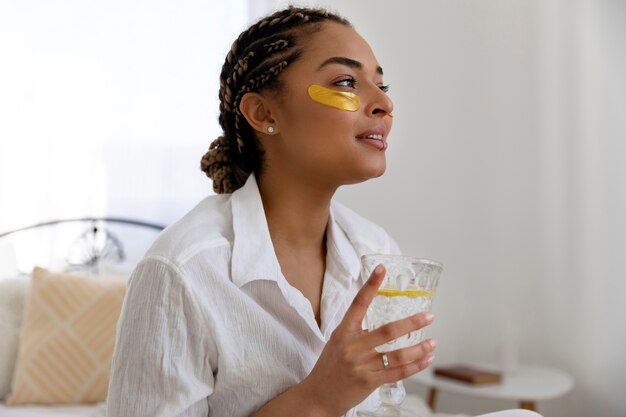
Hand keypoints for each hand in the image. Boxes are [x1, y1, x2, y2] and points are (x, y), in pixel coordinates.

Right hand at [301, 264, 435, 416]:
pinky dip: (415, 366)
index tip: (382, 269)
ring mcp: (360, 365)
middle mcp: (352, 347)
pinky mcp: (368, 382)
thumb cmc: (330, 367)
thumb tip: (382, 323)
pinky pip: (397, 373)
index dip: (370, 285)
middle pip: (387, 331)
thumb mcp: (337, 343)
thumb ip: (357, 332)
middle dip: (412, 323)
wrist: (318, 396)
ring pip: (396, 354)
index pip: (358, 304)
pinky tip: (425, 359)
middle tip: (429, 316)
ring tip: (432, 342)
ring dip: (418, 347)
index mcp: (343, 332)